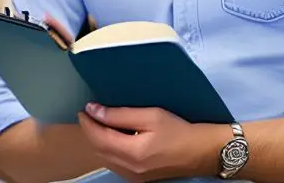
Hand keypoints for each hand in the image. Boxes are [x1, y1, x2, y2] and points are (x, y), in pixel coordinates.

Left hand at [78, 103, 228, 181]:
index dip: (88, 123)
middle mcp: (130, 170)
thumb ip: (120, 115)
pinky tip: (112, 136)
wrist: (200, 152)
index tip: (83, 108)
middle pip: (99, 150)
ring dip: (98, 140)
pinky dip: (108, 148)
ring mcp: (134, 177)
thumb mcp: (149, 116)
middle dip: (90, 131)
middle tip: (88, 113)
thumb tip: (94, 110)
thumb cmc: (177, 129)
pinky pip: (115, 163)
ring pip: (105, 158)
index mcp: (132, 154)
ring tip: (97, 121)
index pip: (99, 138)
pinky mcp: (139, 178)